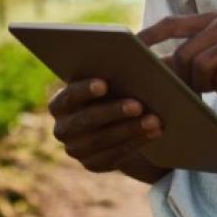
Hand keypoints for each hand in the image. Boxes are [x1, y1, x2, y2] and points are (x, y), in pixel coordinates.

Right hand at [47, 77, 163, 172]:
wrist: (118, 123)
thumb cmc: (116, 91)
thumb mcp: (113, 80)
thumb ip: (114, 69)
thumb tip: (133, 51)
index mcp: (61, 102)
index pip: (69, 96)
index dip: (85, 90)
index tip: (105, 83)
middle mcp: (62, 128)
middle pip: (85, 120)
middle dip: (113, 112)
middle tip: (139, 104)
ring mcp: (76, 149)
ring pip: (101, 140)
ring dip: (129, 129)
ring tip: (154, 119)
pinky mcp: (93, 164)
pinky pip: (114, 156)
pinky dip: (136, 143)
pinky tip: (155, 133)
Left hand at [137, 13, 216, 99]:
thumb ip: (196, 56)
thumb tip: (158, 69)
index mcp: (213, 21)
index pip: (171, 24)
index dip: (149, 36)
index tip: (130, 49)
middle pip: (185, 55)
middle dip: (183, 79)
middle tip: (192, 93)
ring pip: (202, 68)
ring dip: (205, 86)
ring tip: (216, 90)